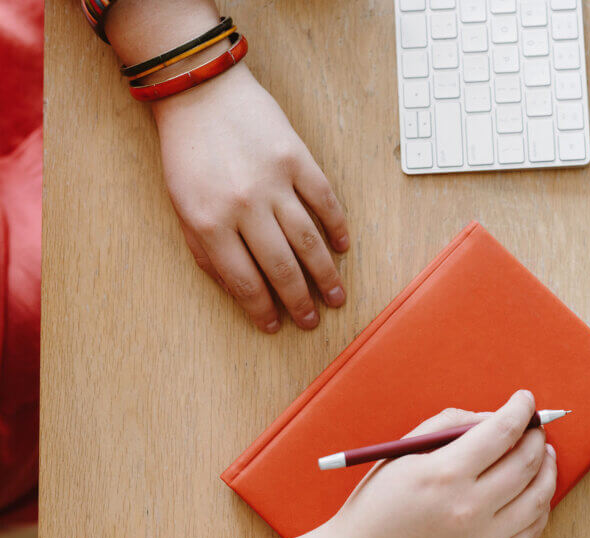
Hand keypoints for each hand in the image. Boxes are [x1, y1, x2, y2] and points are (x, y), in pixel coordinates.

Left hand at [152, 65, 348, 331]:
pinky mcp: (297, 159)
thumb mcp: (181, 206)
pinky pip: (324, 201)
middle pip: (282, 268)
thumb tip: (237, 287)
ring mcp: (275, 182)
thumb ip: (205, 250)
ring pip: (308, 242)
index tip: (275, 325)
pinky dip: (337, 227)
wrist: (199, 93)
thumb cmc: (187, 153)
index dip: (262, 309)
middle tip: (312, 321)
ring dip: (325, 275)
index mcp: (210, 222)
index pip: (245, 281)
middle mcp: (244, 207)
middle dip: (299, 301)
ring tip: (336, 297)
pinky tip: (342, 248)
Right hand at [326, 390, 557, 537]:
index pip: (502, 431)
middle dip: (536, 437)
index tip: (526, 400)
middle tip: (535, 428)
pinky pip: (531, 532)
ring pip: (538, 497)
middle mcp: (468, 507)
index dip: (520, 409)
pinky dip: (541, 507)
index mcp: (444, 474)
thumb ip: (449, 425)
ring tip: (545, 457)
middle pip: (525, 462)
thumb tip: (494, 418)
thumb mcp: (403, 453)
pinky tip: (536, 493)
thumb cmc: (376, 505)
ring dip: (547, 469)